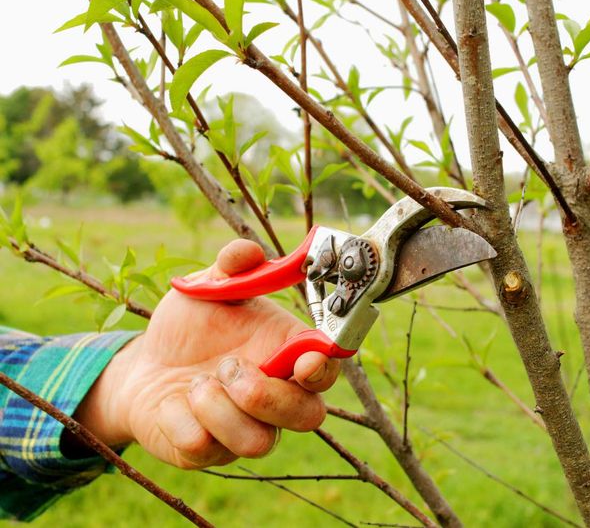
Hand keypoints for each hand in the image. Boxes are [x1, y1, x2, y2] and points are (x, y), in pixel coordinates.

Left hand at [72, 239, 340, 467]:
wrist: (145, 362)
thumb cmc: (192, 325)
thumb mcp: (208, 287)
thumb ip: (231, 267)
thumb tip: (247, 253)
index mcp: (286, 354)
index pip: (327, 369)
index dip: (324, 368)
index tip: (305, 361)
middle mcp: (276, 398)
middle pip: (308, 417)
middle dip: (268, 396)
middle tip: (228, 368)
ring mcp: (245, 430)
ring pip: (258, 443)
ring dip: (220, 409)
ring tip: (196, 383)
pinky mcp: (208, 453)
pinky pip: (206, 450)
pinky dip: (183, 420)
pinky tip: (174, 400)